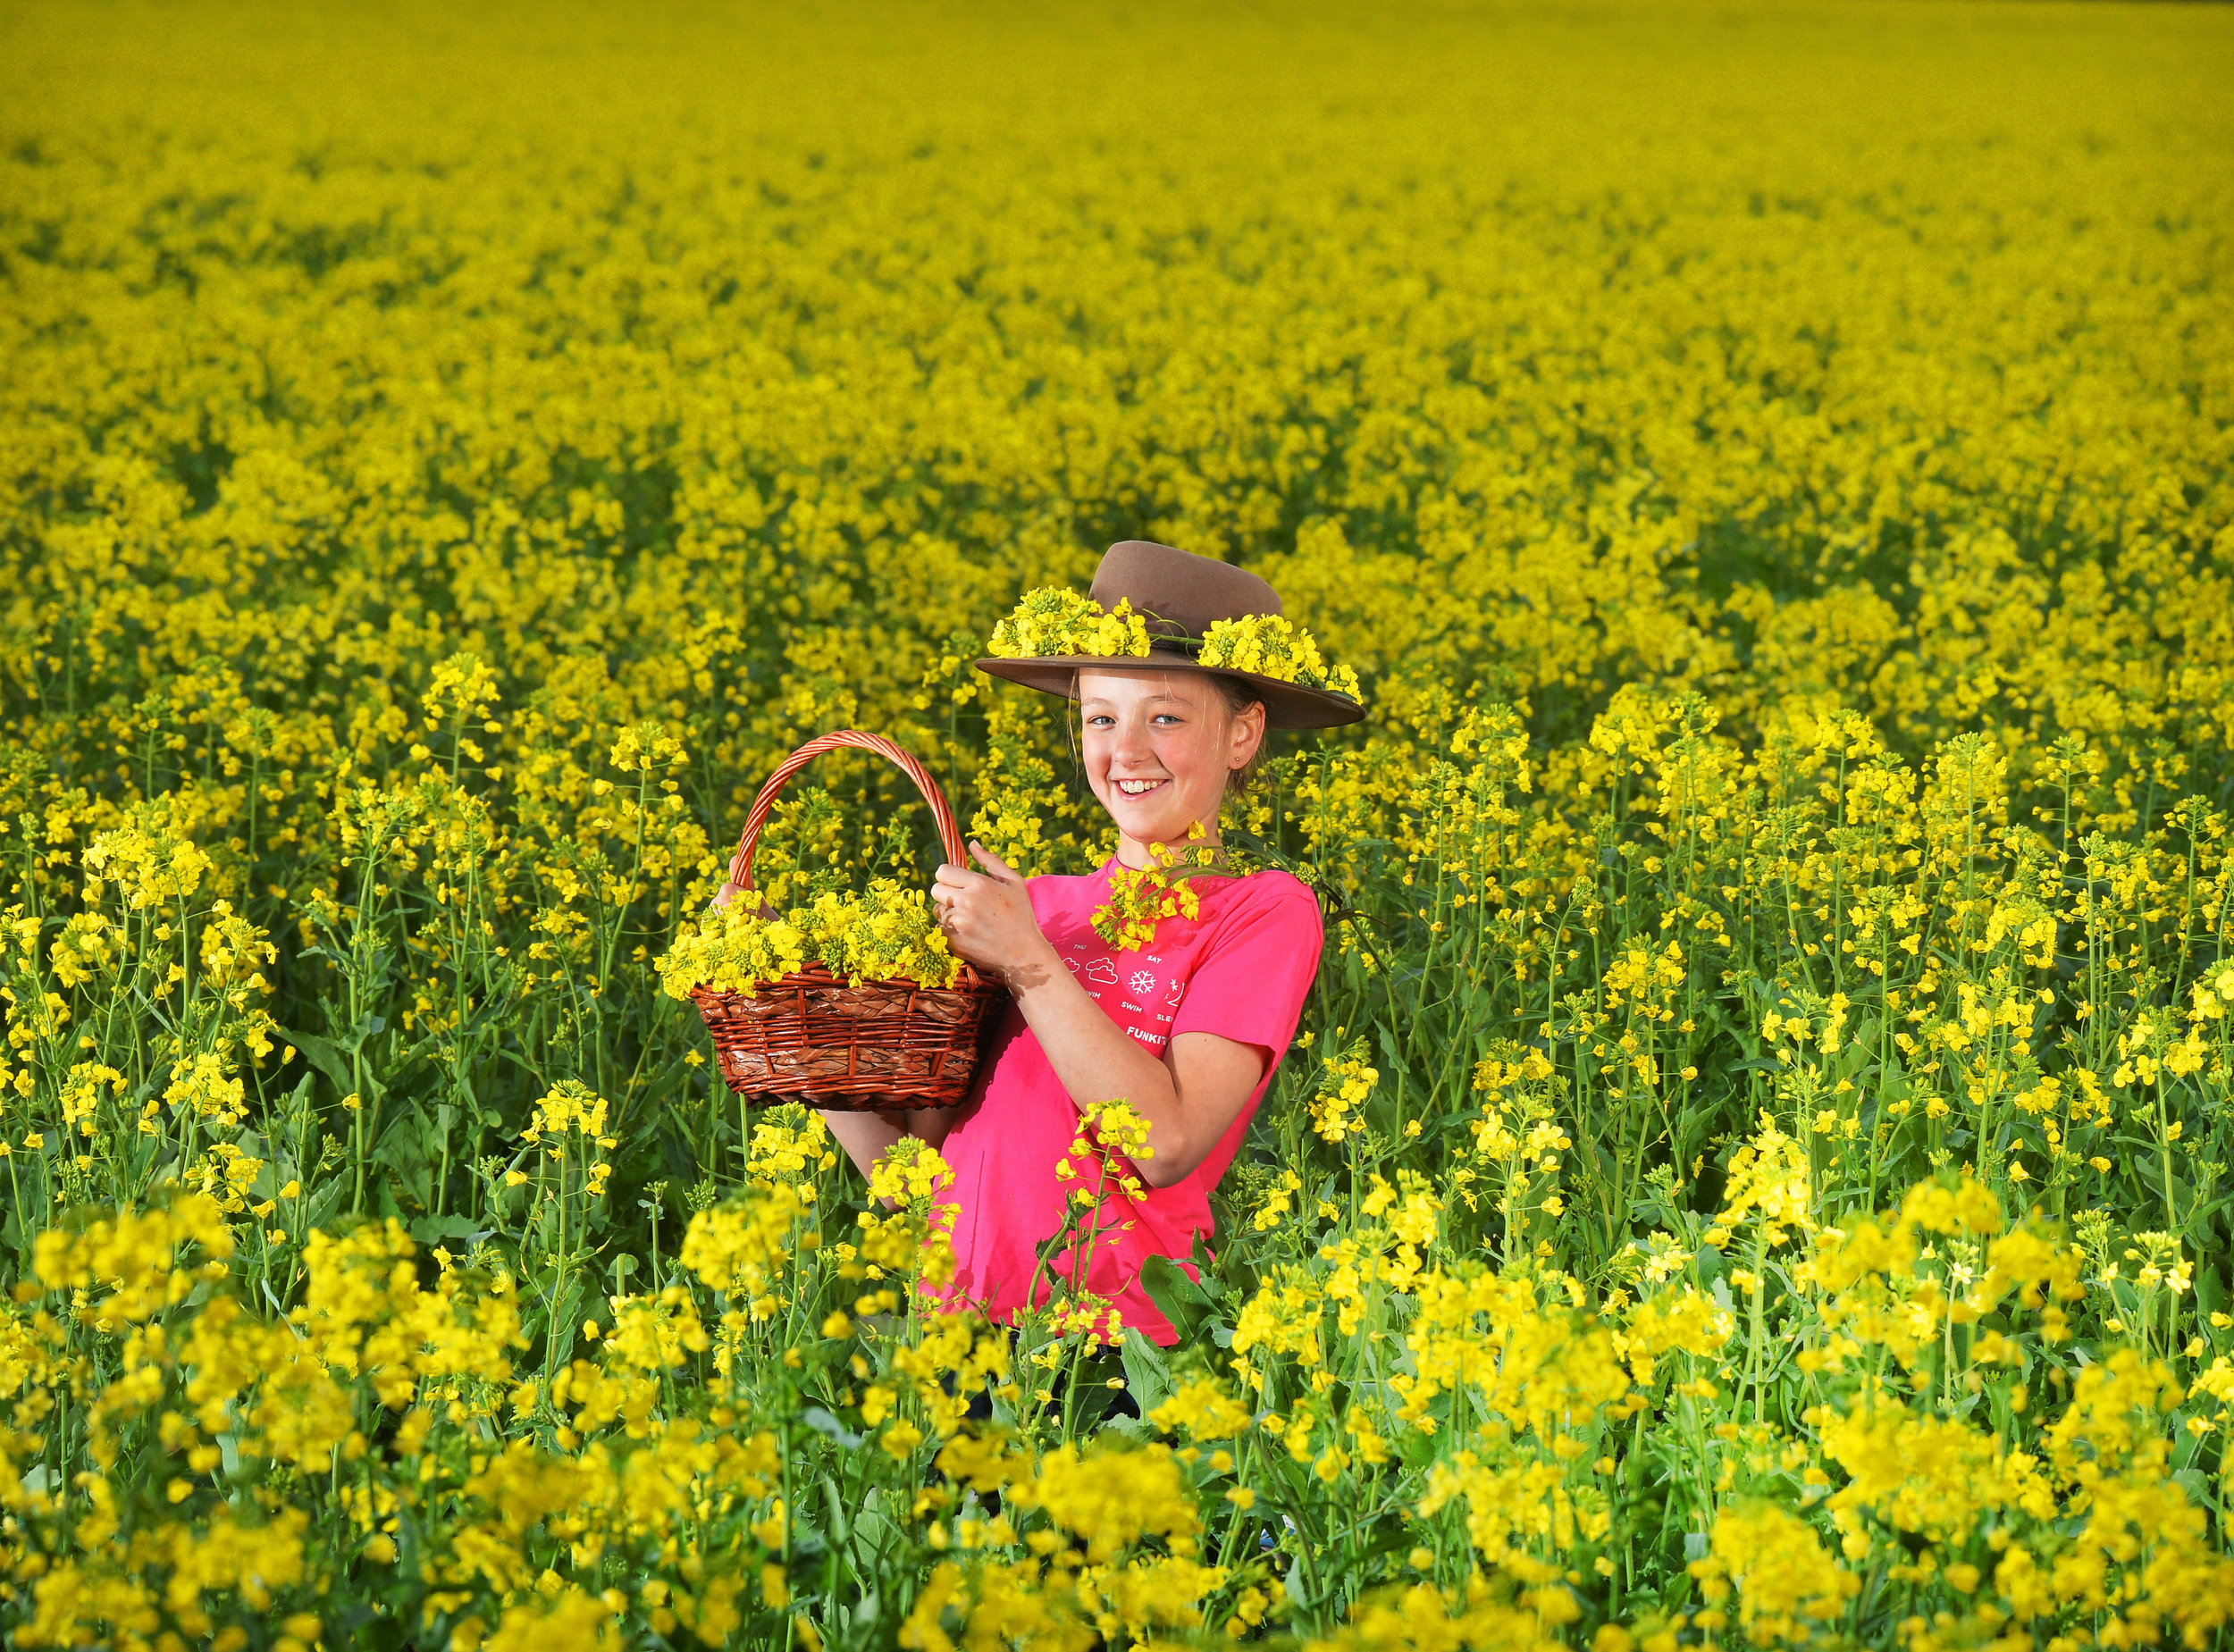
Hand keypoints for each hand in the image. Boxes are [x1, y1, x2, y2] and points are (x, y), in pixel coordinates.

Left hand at [931, 842, 1053, 984]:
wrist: (1024, 954)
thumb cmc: (1021, 915)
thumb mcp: (1014, 883)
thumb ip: (991, 861)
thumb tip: (972, 844)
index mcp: (979, 884)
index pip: (942, 871)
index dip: (949, 876)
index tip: (959, 884)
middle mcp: (966, 902)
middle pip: (935, 889)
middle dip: (946, 893)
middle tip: (964, 902)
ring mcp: (958, 923)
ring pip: (937, 910)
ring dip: (948, 912)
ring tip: (969, 919)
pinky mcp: (953, 942)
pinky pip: (939, 929)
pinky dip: (949, 931)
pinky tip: (967, 933)